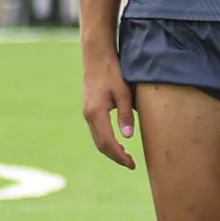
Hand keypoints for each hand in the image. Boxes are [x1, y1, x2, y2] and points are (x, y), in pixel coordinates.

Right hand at [82, 45, 137, 169]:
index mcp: (96, 113)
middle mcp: (88, 115)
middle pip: (100, 144)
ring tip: (126, 156)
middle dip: (116, 156)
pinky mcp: (89, 108)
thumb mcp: (123, 92)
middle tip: (131, 164)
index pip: (108, 142)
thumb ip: (125, 115)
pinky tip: (117, 141)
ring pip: (97, 139)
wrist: (96, 56)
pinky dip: (106, 140)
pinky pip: (96, 131)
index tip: (132, 164)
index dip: (120, 156)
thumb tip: (128, 137)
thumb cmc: (112, 71)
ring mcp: (87, 112)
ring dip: (111, 150)